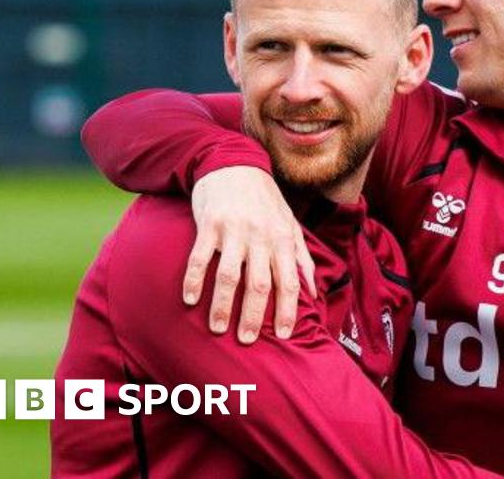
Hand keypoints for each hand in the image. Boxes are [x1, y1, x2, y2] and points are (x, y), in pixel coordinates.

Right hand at [184, 166, 315, 343]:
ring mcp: (234, 231)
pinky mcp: (209, 224)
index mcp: (283, 239)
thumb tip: (313, 291)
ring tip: (218, 328)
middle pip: (260, 284)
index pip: (290, 281)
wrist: (235, 164)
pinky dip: (194, 280)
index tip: (284, 335)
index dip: (288, 310)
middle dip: (253, 316)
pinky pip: (200, 257)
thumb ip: (302, 258)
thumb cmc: (265, 202)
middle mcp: (261, 237)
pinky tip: (190, 300)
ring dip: (223, 305)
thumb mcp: (290, 225)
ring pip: (229, 275)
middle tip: (247, 341)